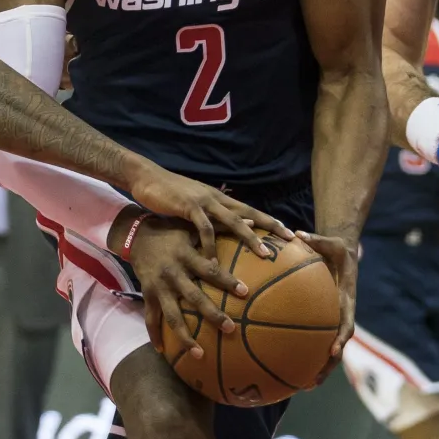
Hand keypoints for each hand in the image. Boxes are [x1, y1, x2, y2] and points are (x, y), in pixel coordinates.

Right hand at [127, 217, 248, 356]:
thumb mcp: (193, 228)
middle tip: (230, 328)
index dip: (227, 281)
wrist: (137, 235)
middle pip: (194, 297)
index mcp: (187, 256)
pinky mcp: (147, 295)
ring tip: (201, 355)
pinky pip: (150, 318)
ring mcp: (159, 286)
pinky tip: (163, 351)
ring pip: (172, 316)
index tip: (245, 292)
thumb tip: (253, 222)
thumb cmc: (172, 231)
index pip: (210, 270)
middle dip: (212, 314)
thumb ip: (221, 229)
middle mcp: (173, 273)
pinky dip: (155, 335)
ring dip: (186, 336)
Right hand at [128, 163, 293, 258]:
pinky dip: (212, 244)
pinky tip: (215, 260)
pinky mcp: (189, 206)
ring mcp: (205, 201)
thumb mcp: (195, 207)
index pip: (251, 210)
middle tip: (291, 238)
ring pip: (235, 221)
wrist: (147, 178)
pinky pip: (206, 228)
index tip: (289, 232)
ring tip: (264, 255)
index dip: (270, 221)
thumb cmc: (171, 195)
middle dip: (272, 226)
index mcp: (220, 200)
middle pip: (250, 213)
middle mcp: (217, 199)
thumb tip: (228, 230)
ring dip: (250, 239)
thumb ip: (212, 217)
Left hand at [294, 231, 356, 385]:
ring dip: (317, 369)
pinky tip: (286, 366)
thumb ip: (316, 239)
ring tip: (299, 387)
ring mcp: (332, 322)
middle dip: (327, 366)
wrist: (343, 256)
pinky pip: (313, 340)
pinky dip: (304, 354)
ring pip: (326, 350)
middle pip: (338, 347)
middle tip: (312, 381)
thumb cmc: (336, 249)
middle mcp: (341, 316)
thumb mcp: (331, 242)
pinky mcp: (322, 322)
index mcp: (346, 301)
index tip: (333, 350)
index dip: (341, 338)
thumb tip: (298, 233)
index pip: (346, 324)